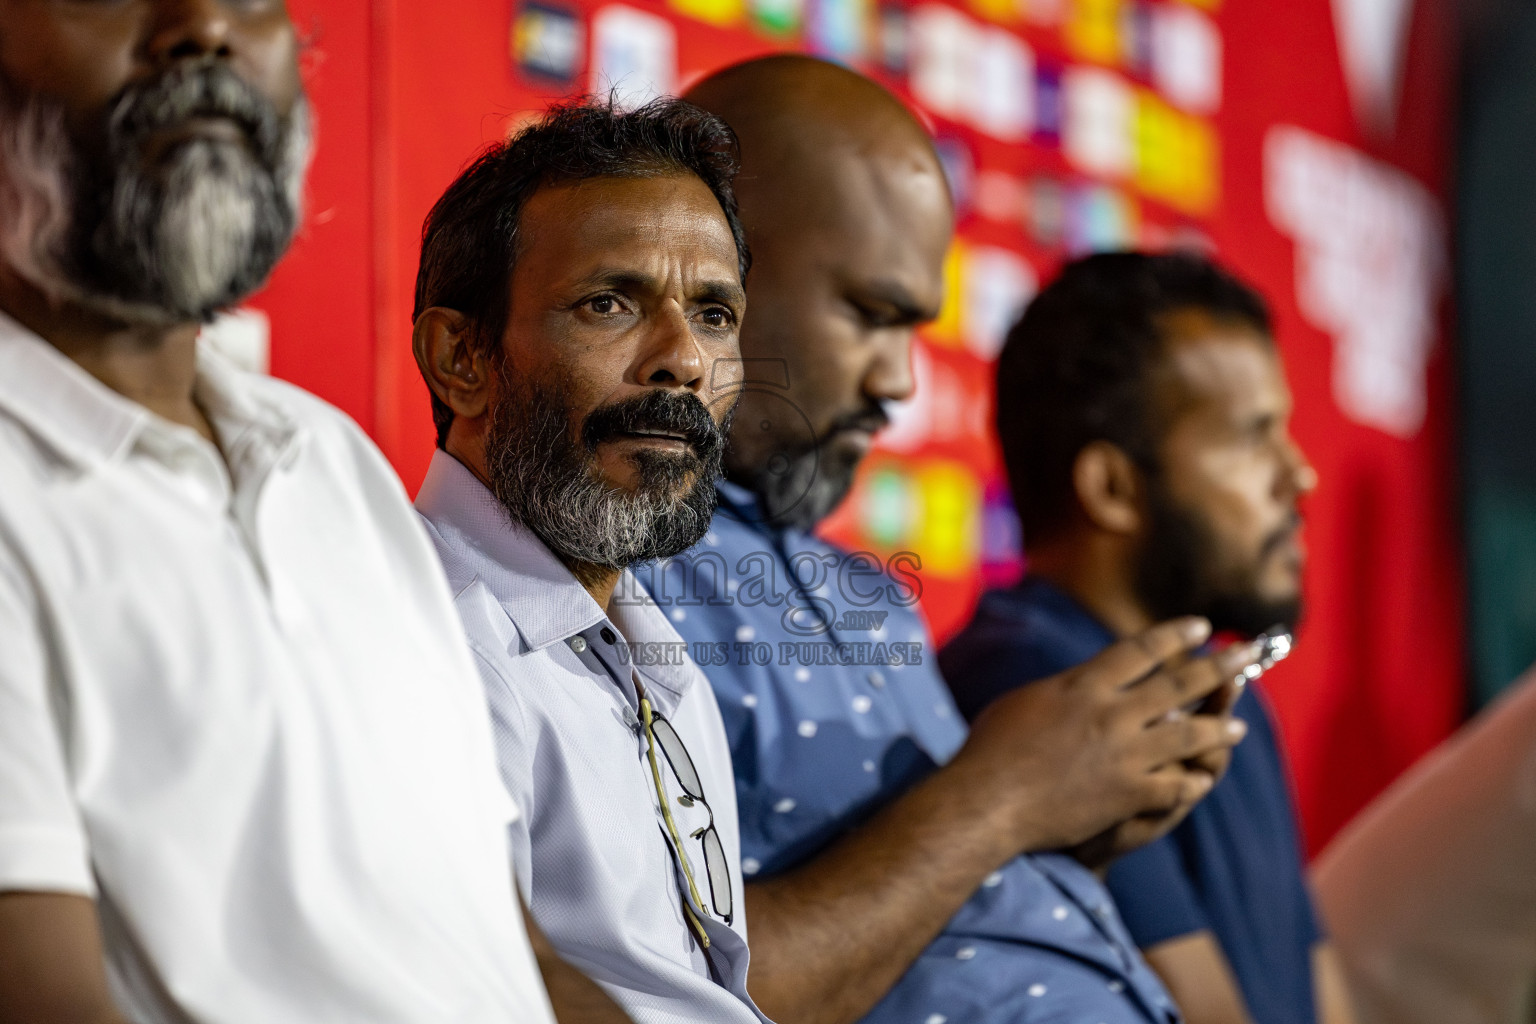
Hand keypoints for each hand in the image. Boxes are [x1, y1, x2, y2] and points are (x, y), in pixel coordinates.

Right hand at [951, 618, 1255, 856]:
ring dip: (1217, 728)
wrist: (989, 799)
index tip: (1201, 626)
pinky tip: (1201, 781)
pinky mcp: (1127, 793)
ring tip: (1237, 726)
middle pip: (1178, 683)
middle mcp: (1112, 713)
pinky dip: (1189, 782)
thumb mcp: (1025, 700)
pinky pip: (1172, 786)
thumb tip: (1084, 681)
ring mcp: (1124, 754)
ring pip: (1187, 734)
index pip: (1140, 649)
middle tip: (1247, 654)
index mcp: (1084, 684)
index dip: (1174, 636)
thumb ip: (1065, 689)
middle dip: (1219, 666)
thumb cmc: (992, 748)